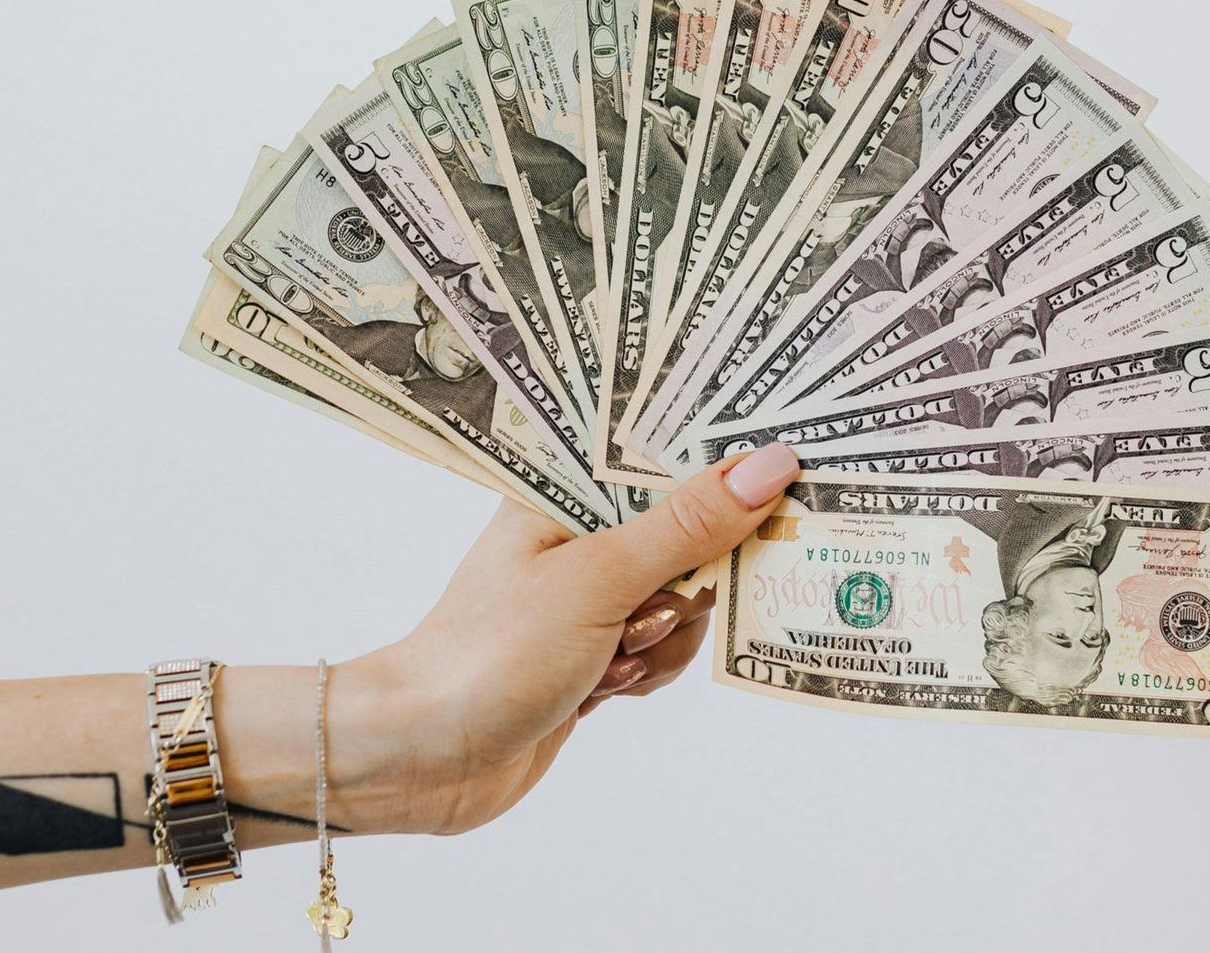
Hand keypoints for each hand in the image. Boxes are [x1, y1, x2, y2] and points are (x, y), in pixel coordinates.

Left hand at [329, 443, 799, 835]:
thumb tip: (770, 466)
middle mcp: (578, 534)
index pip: (666, 452)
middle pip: (688, 530)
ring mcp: (588, 597)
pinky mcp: (594, 654)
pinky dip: (649, 673)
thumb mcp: (599, 579)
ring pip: (684, 600)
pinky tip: (605, 689)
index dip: (725, 467)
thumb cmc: (489, 653)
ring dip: (664, 639)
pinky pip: (662, 649)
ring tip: (611, 658)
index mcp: (563, 489)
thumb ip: (688, 525)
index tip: (786, 475)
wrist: (423, 756)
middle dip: (691, 580)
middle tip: (655, 607)